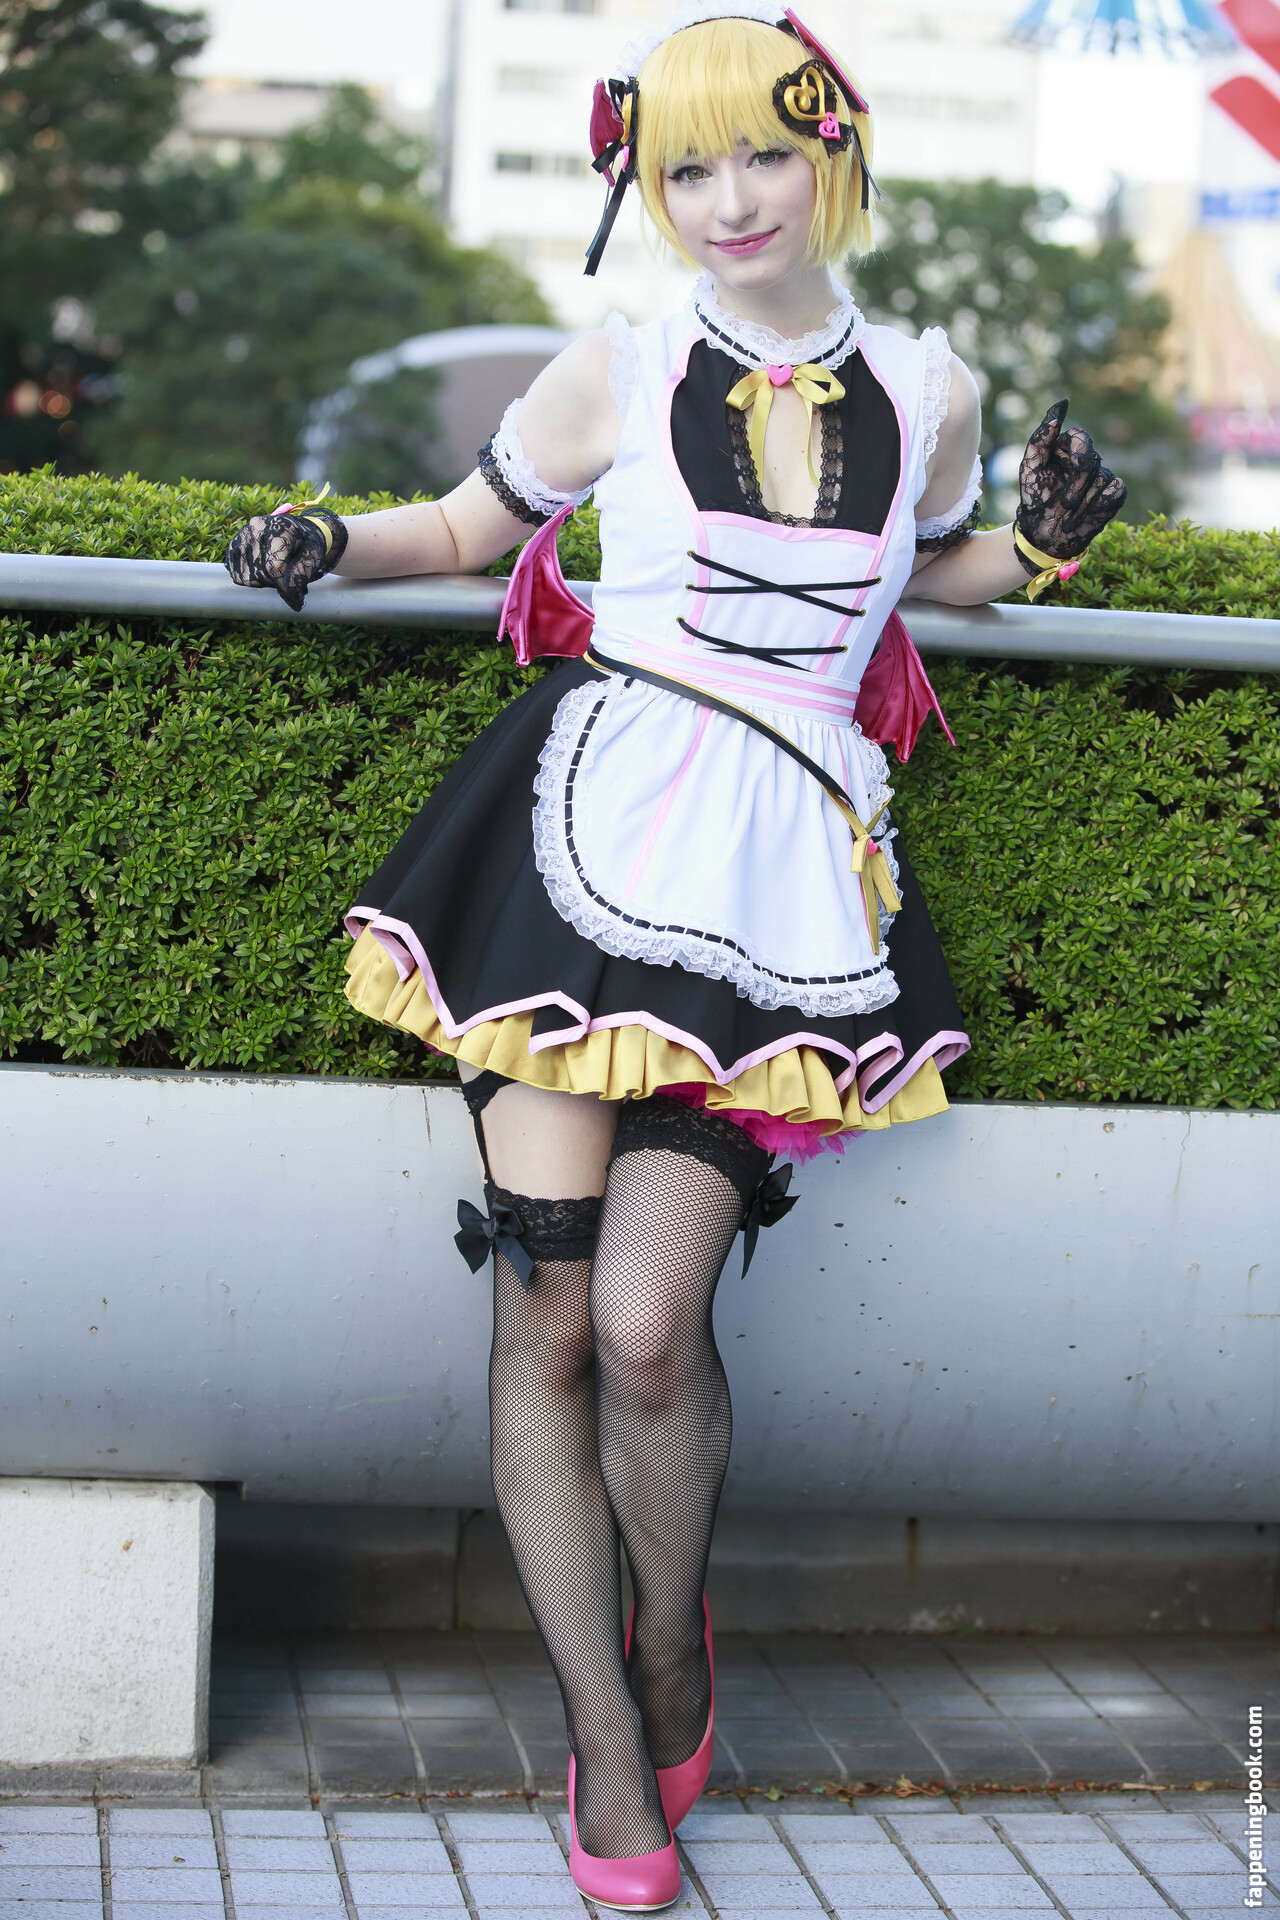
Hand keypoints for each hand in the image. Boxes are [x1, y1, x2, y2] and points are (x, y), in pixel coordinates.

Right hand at [224, 508, 346, 611]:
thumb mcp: (314, 555)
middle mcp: (255, 527)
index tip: (297, 600)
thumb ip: (303, 571)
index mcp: (278, 526)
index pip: (274, 566)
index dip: (285, 587)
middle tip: (290, 580)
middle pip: (261, 573)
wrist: (294, 532)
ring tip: (278, 573)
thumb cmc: (305, 544)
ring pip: (248, 578)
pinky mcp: (232, 546)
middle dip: (278, 584)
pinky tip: (265, 571)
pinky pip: (238, 576)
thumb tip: (291, 590)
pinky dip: (253, 580)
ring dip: (265, 583)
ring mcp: (241, 536)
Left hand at [1016, 400, 1126, 566]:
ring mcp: (1101, 476)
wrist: (1044, 536)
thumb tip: (1060, 406)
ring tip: (1068, 516)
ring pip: (1102, 479)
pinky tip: (1085, 516)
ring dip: (1083, 502)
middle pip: (1092, 460)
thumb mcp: (1030, 468)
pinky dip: (1099, 505)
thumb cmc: (1034, 501)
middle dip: (1077, 485)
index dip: (1079, 450)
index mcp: (1065, 449)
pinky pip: (1116, 490)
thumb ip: (1041, 437)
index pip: (1080, 436)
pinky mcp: (1114, 493)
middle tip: (1065, 504)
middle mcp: (1085, 460)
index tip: (1073, 464)